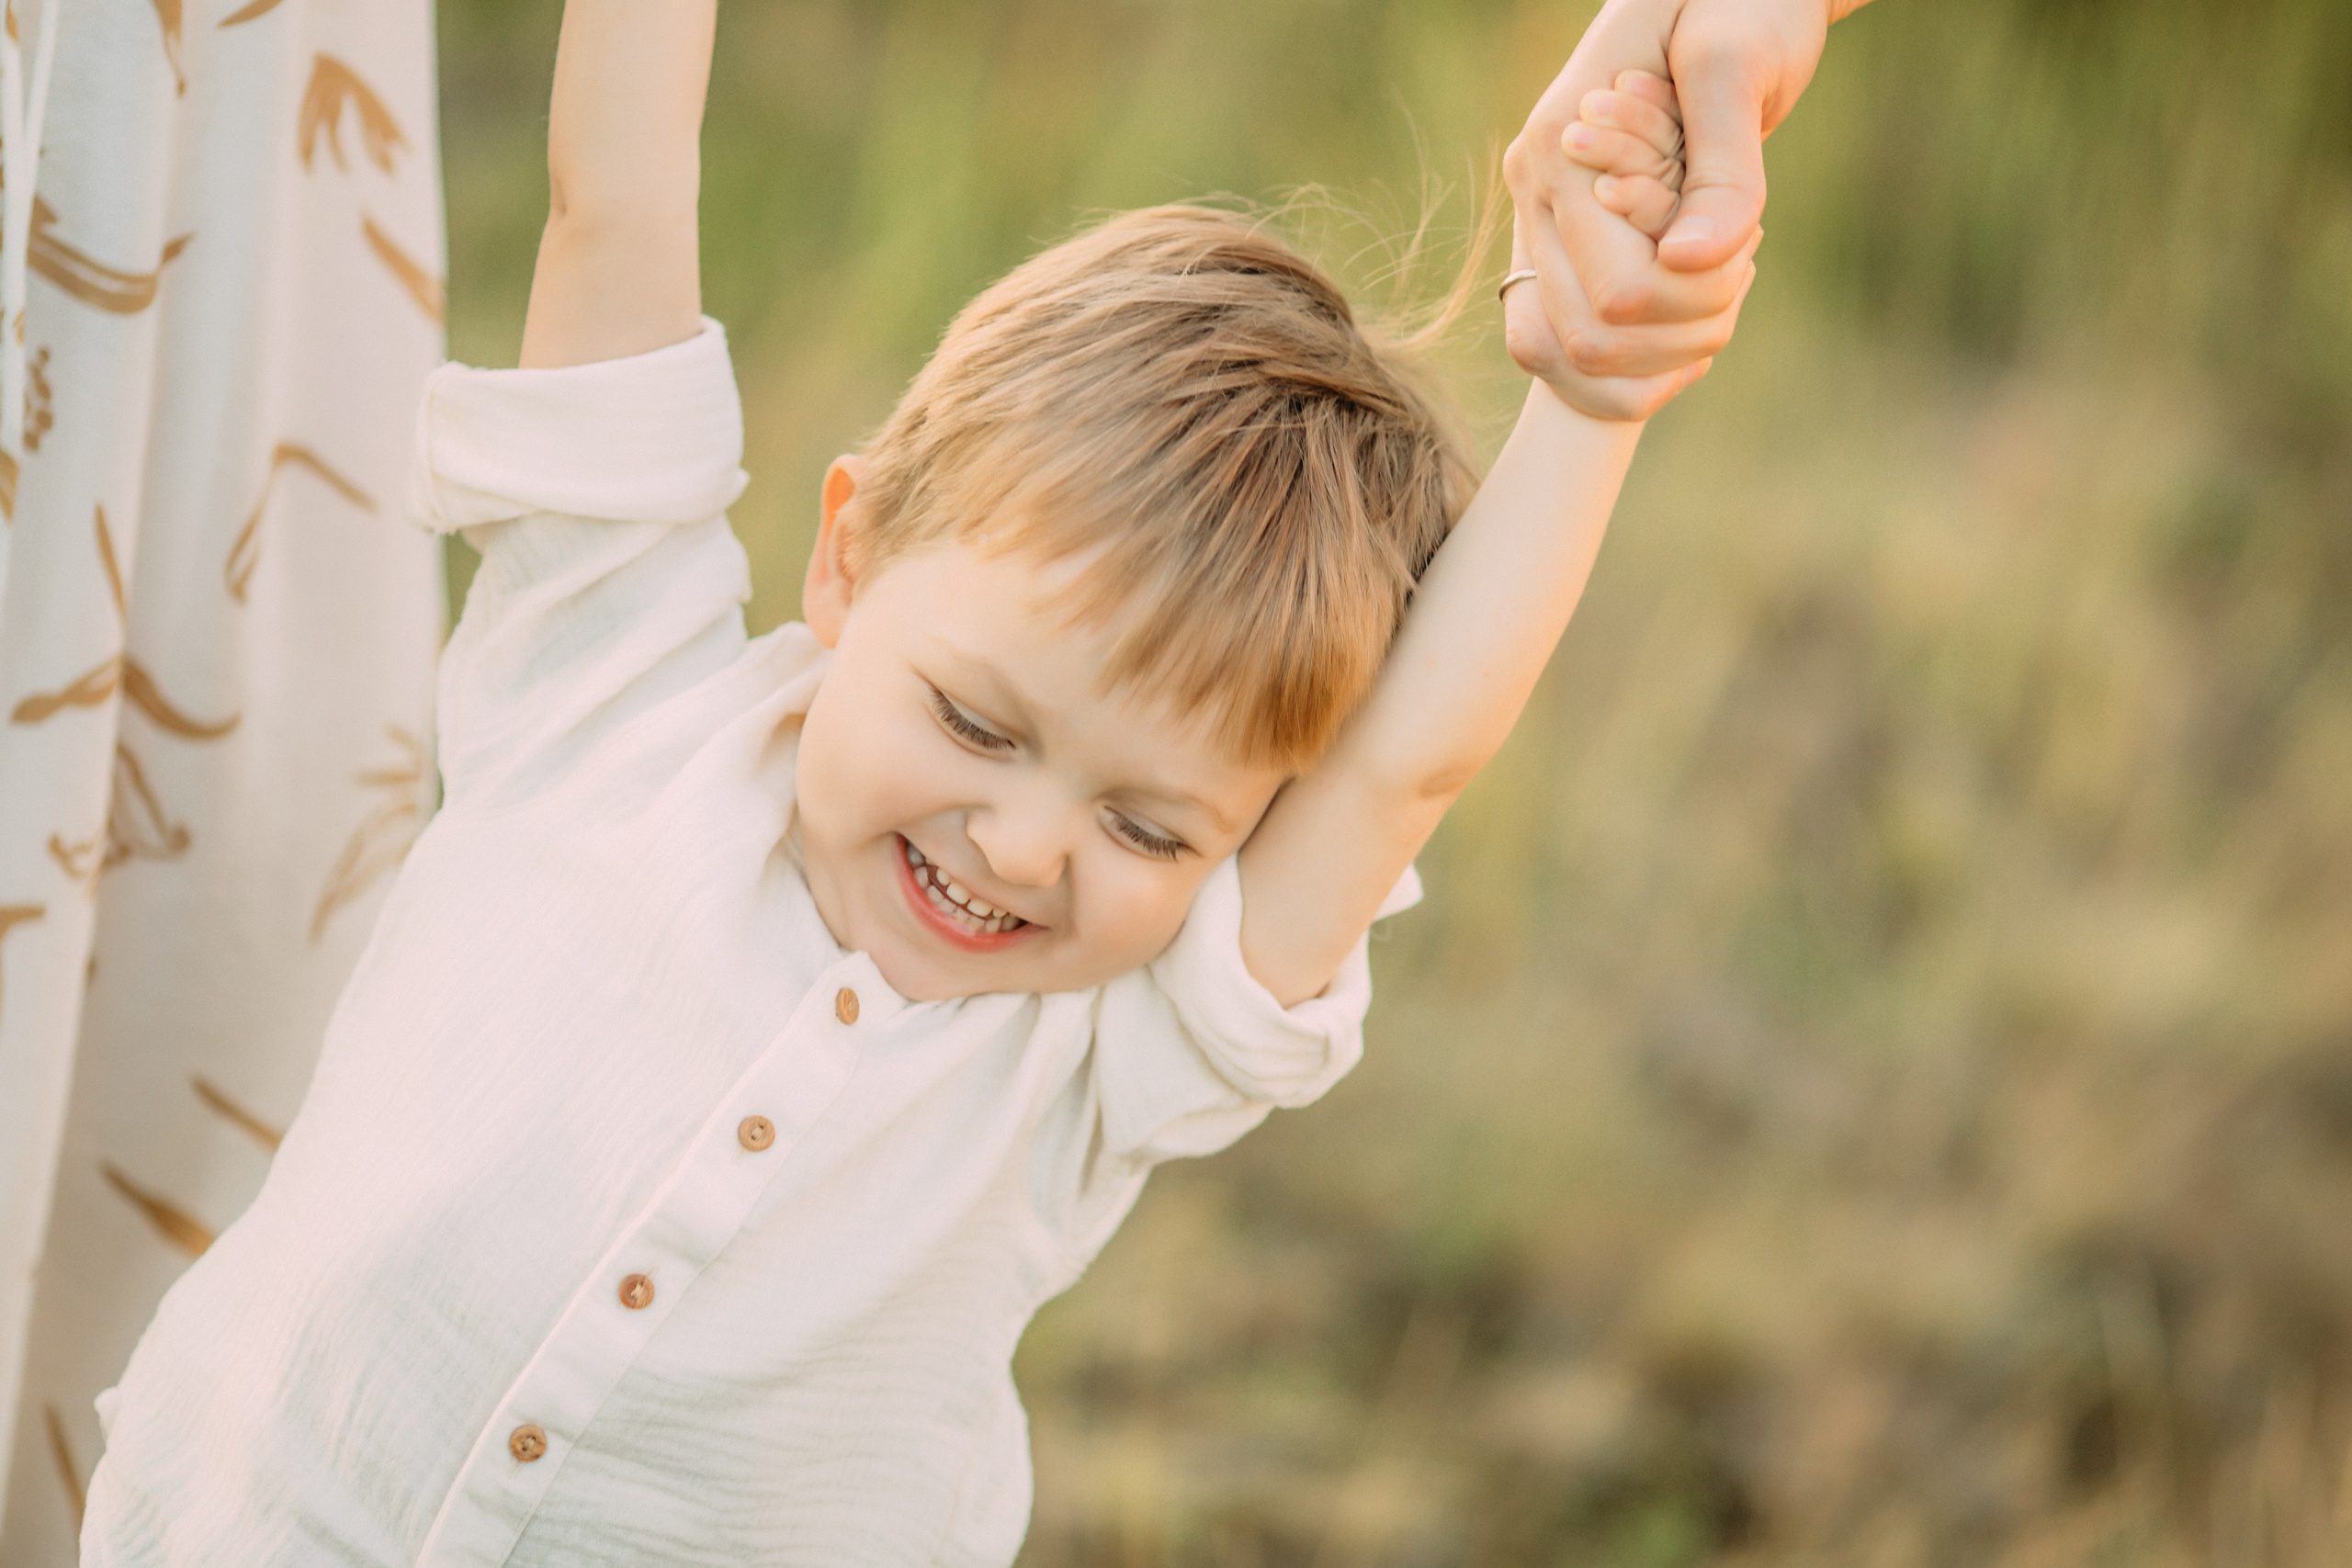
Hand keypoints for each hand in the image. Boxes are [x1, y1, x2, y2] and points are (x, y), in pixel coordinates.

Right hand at [1504, 70, 1755, 419]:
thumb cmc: (1739, 2)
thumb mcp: (1738, 66)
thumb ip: (1723, 171)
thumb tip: (1691, 262)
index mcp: (1558, 150)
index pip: (1620, 294)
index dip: (1700, 294)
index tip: (1751, 233)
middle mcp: (1534, 195)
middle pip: (1589, 342)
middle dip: (1684, 332)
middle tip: (1742, 263)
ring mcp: (1546, 223)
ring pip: (1581, 357)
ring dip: (1671, 348)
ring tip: (1726, 272)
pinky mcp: (1570, 243)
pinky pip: (1585, 345)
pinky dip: (1652, 353)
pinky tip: (1703, 304)